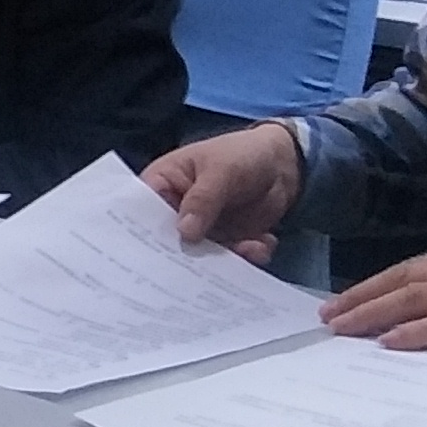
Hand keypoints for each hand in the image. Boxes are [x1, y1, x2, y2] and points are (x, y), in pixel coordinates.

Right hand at [147, 123, 301, 258]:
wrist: (283, 164)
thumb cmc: (242, 154)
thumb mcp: (221, 171)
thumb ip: (203, 199)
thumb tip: (184, 232)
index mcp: (163, 184)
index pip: (143, 211)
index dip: (143, 233)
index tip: (150, 259)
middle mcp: (176, 212)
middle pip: (168, 242)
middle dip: (183, 258)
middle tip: (199, 272)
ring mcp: (201, 230)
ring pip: (202, 256)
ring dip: (223, 260)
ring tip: (246, 250)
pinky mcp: (225, 242)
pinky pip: (230, 259)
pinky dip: (246, 256)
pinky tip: (261, 245)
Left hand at [321, 244, 426, 354]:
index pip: (411, 268)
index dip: (373, 285)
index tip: (343, 301)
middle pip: (403, 280)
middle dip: (361, 298)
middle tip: (328, 317)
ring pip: (415, 298)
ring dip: (375, 314)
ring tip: (344, 329)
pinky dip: (415, 332)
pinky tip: (389, 343)